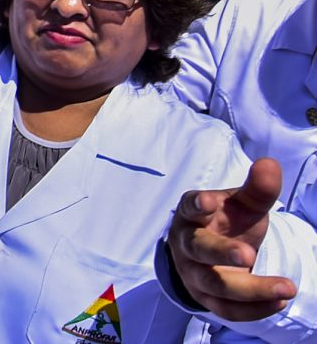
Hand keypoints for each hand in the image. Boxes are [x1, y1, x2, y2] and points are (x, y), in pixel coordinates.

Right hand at [168, 158, 296, 321]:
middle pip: (198, 249)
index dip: (197, 205)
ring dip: (251, 288)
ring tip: (287, 287)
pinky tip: (280, 300)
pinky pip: (227, 309)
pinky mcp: (206, 297)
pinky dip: (254, 309)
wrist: (210, 253)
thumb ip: (257, 188)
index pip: (189, 207)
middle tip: (249, 254)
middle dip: (221, 252)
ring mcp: (193, 272)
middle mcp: (186, 243)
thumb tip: (270, 164)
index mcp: (191, 213)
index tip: (209, 202)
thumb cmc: (226, 221)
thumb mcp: (242, 204)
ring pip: (215, 283)